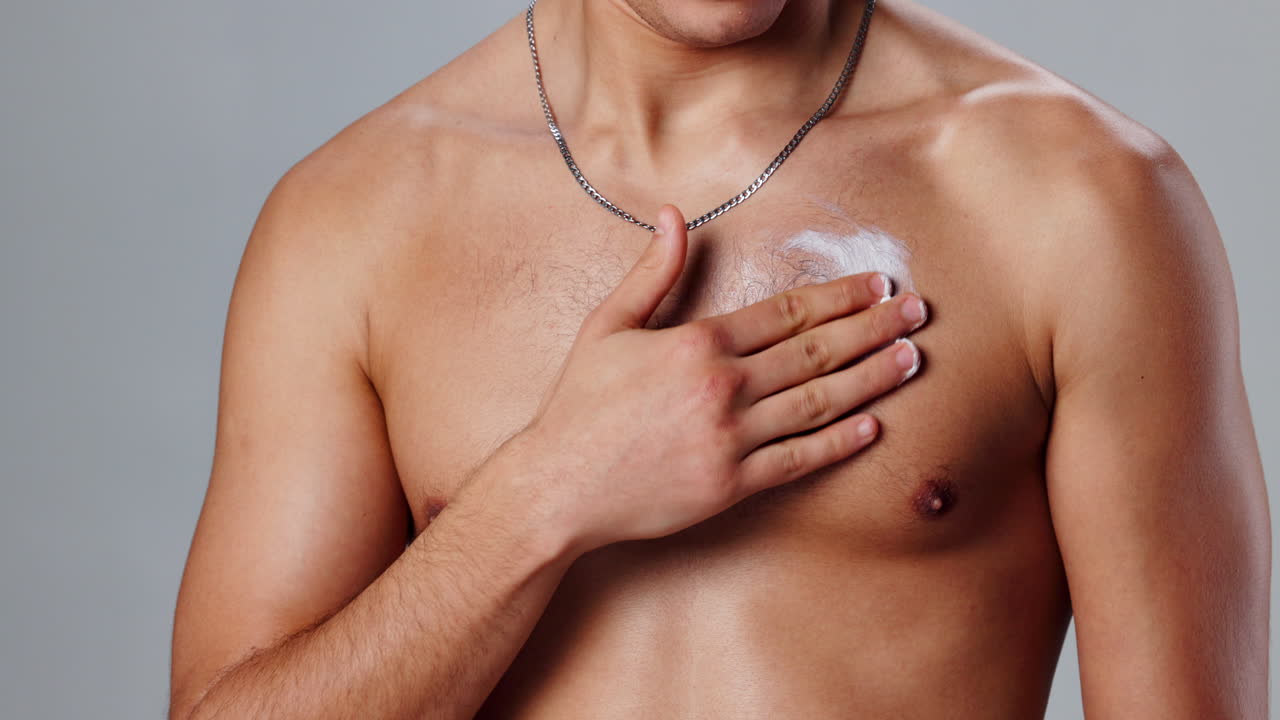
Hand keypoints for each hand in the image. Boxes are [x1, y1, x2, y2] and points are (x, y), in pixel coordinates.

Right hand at [498, 204, 927, 555]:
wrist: (558, 485)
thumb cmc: (579, 405)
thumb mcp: (608, 325)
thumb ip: (652, 272)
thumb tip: (673, 214)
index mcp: (697, 343)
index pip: (786, 312)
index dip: (838, 296)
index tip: (877, 285)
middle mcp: (723, 387)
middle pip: (815, 351)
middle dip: (872, 328)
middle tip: (916, 312)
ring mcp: (731, 439)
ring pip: (819, 403)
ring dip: (872, 378)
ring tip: (911, 359)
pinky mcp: (732, 485)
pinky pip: (800, 460)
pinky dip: (839, 443)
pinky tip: (873, 425)